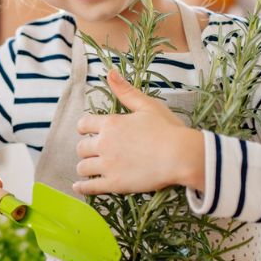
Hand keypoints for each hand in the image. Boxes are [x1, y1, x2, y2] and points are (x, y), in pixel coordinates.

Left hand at [72, 69, 204, 195]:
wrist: (181, 156)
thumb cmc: (168, 129)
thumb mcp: (147, 105)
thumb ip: (126, 91)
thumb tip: (109, 73)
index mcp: (110, 124)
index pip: (84, 124)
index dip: (84, 128)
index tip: (87, 132)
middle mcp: (104, 144)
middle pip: (81, 148)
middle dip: (86, 149)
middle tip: (93, 152)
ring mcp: (108, 165)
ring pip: (83, 168)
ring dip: (85, 168)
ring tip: (89, 169)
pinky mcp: (114, 184)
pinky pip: (90, 187)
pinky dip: (82, 187)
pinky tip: (79, 187)